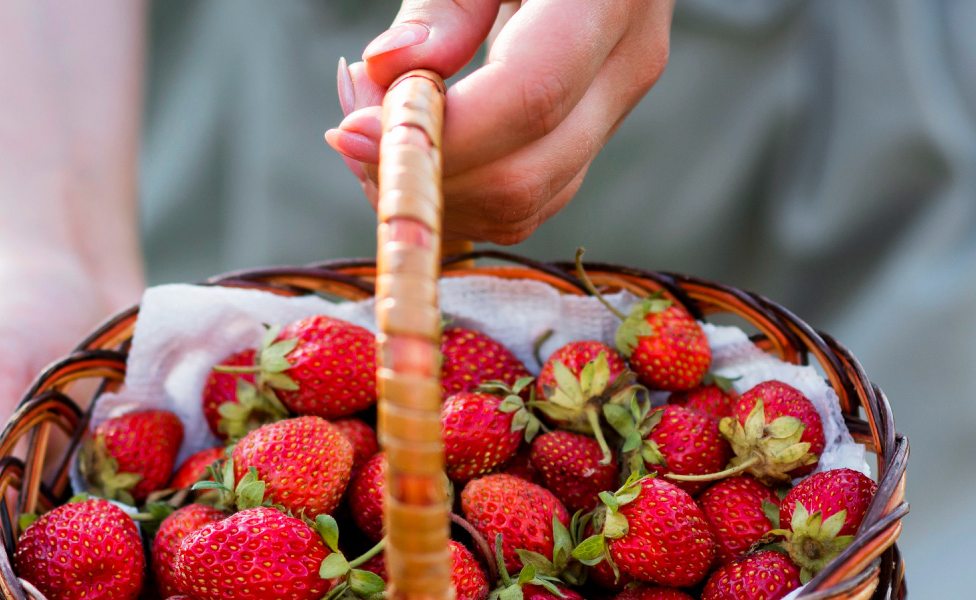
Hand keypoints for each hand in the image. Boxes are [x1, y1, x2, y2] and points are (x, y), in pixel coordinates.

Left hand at [326, 0, 673, 244]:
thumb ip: (440, 5)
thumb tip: (387, 69)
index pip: (528, 98)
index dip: (438, 131)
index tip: (352, 131)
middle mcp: (627, 67)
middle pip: (526, 172)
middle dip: (425, 174)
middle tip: (348, 136)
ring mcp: (615, 112)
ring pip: (524, 204)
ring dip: (433, 193)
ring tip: (372, 136)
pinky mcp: (589, 139)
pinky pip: (525, 203)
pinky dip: (456, 197)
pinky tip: (411, 153)